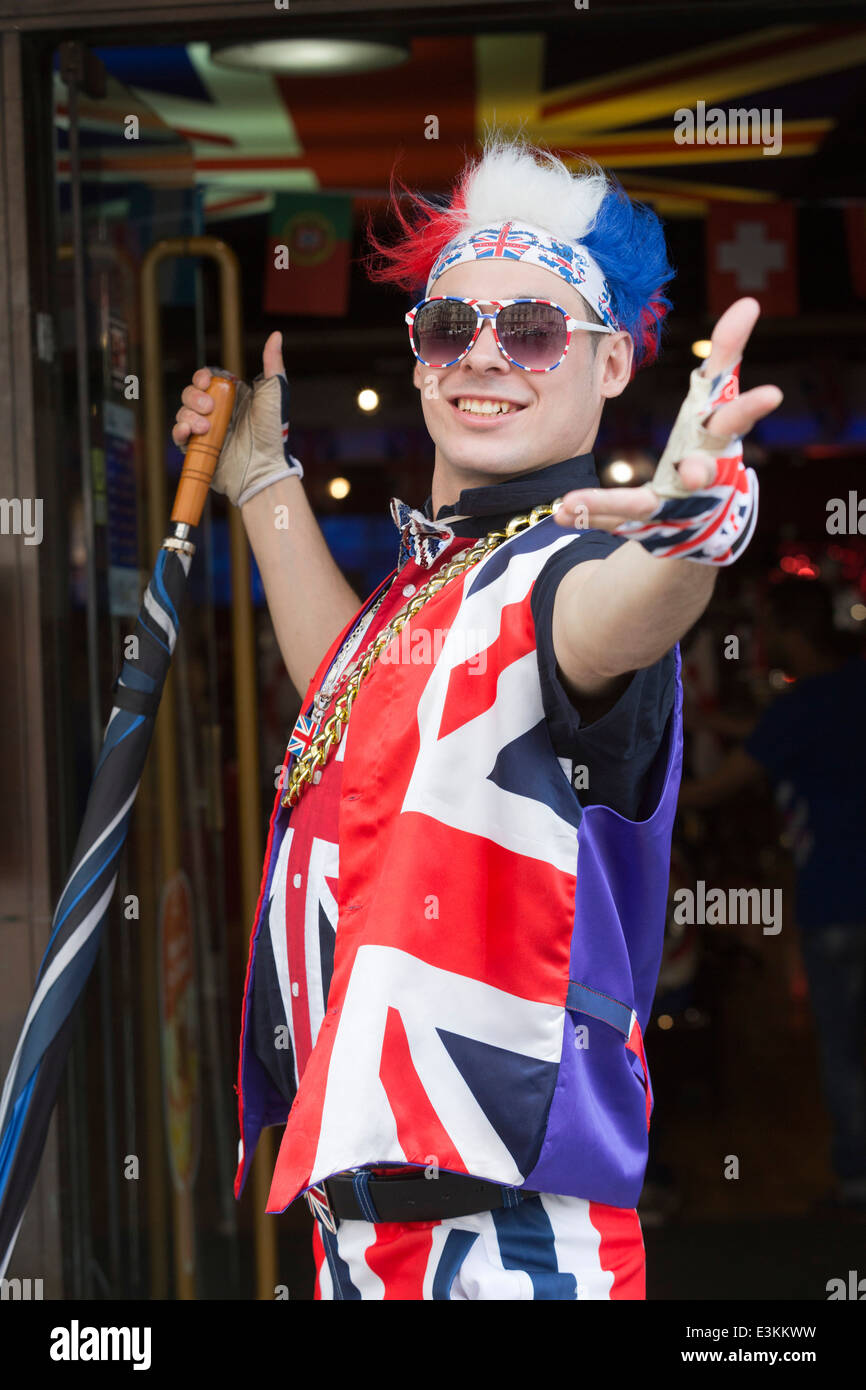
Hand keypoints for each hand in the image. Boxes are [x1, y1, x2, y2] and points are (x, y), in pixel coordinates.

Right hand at [171, 331, 301, 507]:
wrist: (264, 468)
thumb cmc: (272, 433)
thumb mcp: (275, 394)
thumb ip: (273, 364)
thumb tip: (276, 335)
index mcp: (231, 397)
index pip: (206, 379)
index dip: (202, 377)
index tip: (206, 381)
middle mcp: (217, 412)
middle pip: (190, 393)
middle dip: (195, 397)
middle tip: (210, 408)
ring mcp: (206, 431)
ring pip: (183, 412)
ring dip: (189, 415)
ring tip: (205, 428)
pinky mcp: (198, 449)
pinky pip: (179, 435)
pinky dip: (179, 430)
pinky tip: (188, 431)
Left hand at [553, 298, 782, 532]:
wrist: (699, 519)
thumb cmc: (707, 446)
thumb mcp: (714, 400)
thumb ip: (726, 353)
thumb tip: (749, 301)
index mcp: (715, 442)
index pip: (735, 418)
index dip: (751, 405)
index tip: (772, 393)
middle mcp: (699, 477)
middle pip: (704, 472)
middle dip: (701, 472)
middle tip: (693, 473)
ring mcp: (670, 506)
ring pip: (643, 506)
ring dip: (612, 504)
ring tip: (572, 502)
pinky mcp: (642, 525)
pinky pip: (612, 521)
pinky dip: (586, 514)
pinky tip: (557, 511)